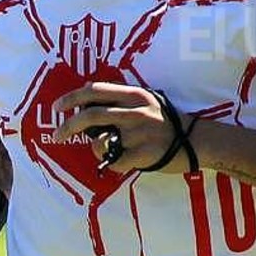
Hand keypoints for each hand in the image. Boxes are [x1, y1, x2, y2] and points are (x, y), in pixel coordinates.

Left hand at [53, 82, 184, 173]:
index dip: (72, 98)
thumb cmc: (168, 121)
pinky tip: (123, 162)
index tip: (58, 107)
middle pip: (90, 116)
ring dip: (95, 149)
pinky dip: (112, 165)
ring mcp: (138, 134)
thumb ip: (121, 99)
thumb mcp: (147, 101)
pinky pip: (114, 162)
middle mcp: (135, 112)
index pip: (95, 91)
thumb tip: (87, 99)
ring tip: (105, 151)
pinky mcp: (143, 154)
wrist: (197, 141)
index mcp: (135, 95)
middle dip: (68, 127)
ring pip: (99, 142)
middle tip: (58, 135)